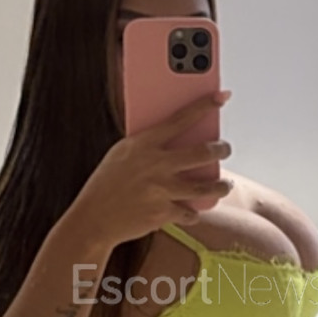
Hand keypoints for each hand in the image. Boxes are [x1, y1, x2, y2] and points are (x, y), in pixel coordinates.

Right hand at [69, 90, 232, 247]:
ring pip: (205, 186)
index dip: (204, 105)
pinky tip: (193, 211)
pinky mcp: (163, 214)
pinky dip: (192, 213)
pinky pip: (190, 213)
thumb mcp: (121, 155)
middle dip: (221, 148)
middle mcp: (155, 165)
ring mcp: (161, 190)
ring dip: (220, 186)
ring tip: (224, 184)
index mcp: (142, 144)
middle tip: (224, 148)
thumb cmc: (106, 184)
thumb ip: (146, 145)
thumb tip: (176, 137)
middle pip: (202, 152)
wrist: (92, 220)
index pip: (180, 119)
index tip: (222, 96)